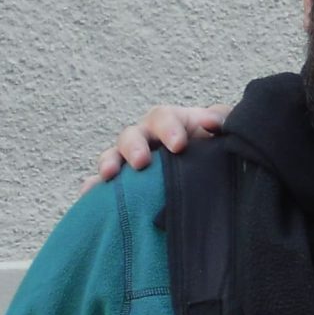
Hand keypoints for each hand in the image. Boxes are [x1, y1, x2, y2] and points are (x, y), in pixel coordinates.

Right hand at [91, 105, 228, 185]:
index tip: (179, 145)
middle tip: (141, 162)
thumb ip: (223, 121)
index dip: (168, 128)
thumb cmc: (218, 147)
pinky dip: (95, 189)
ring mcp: (133, 161)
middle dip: (134, 147)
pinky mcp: (126, 184)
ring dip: (109, 164)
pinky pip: (105, 185)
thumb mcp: (225, 131)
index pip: (163, 118)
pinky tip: (88, 196)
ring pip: (113, 156)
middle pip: (132, 136)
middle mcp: (147, 139)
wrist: (217, 172)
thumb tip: (213, 123)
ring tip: (109, 176)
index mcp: (172, 123)